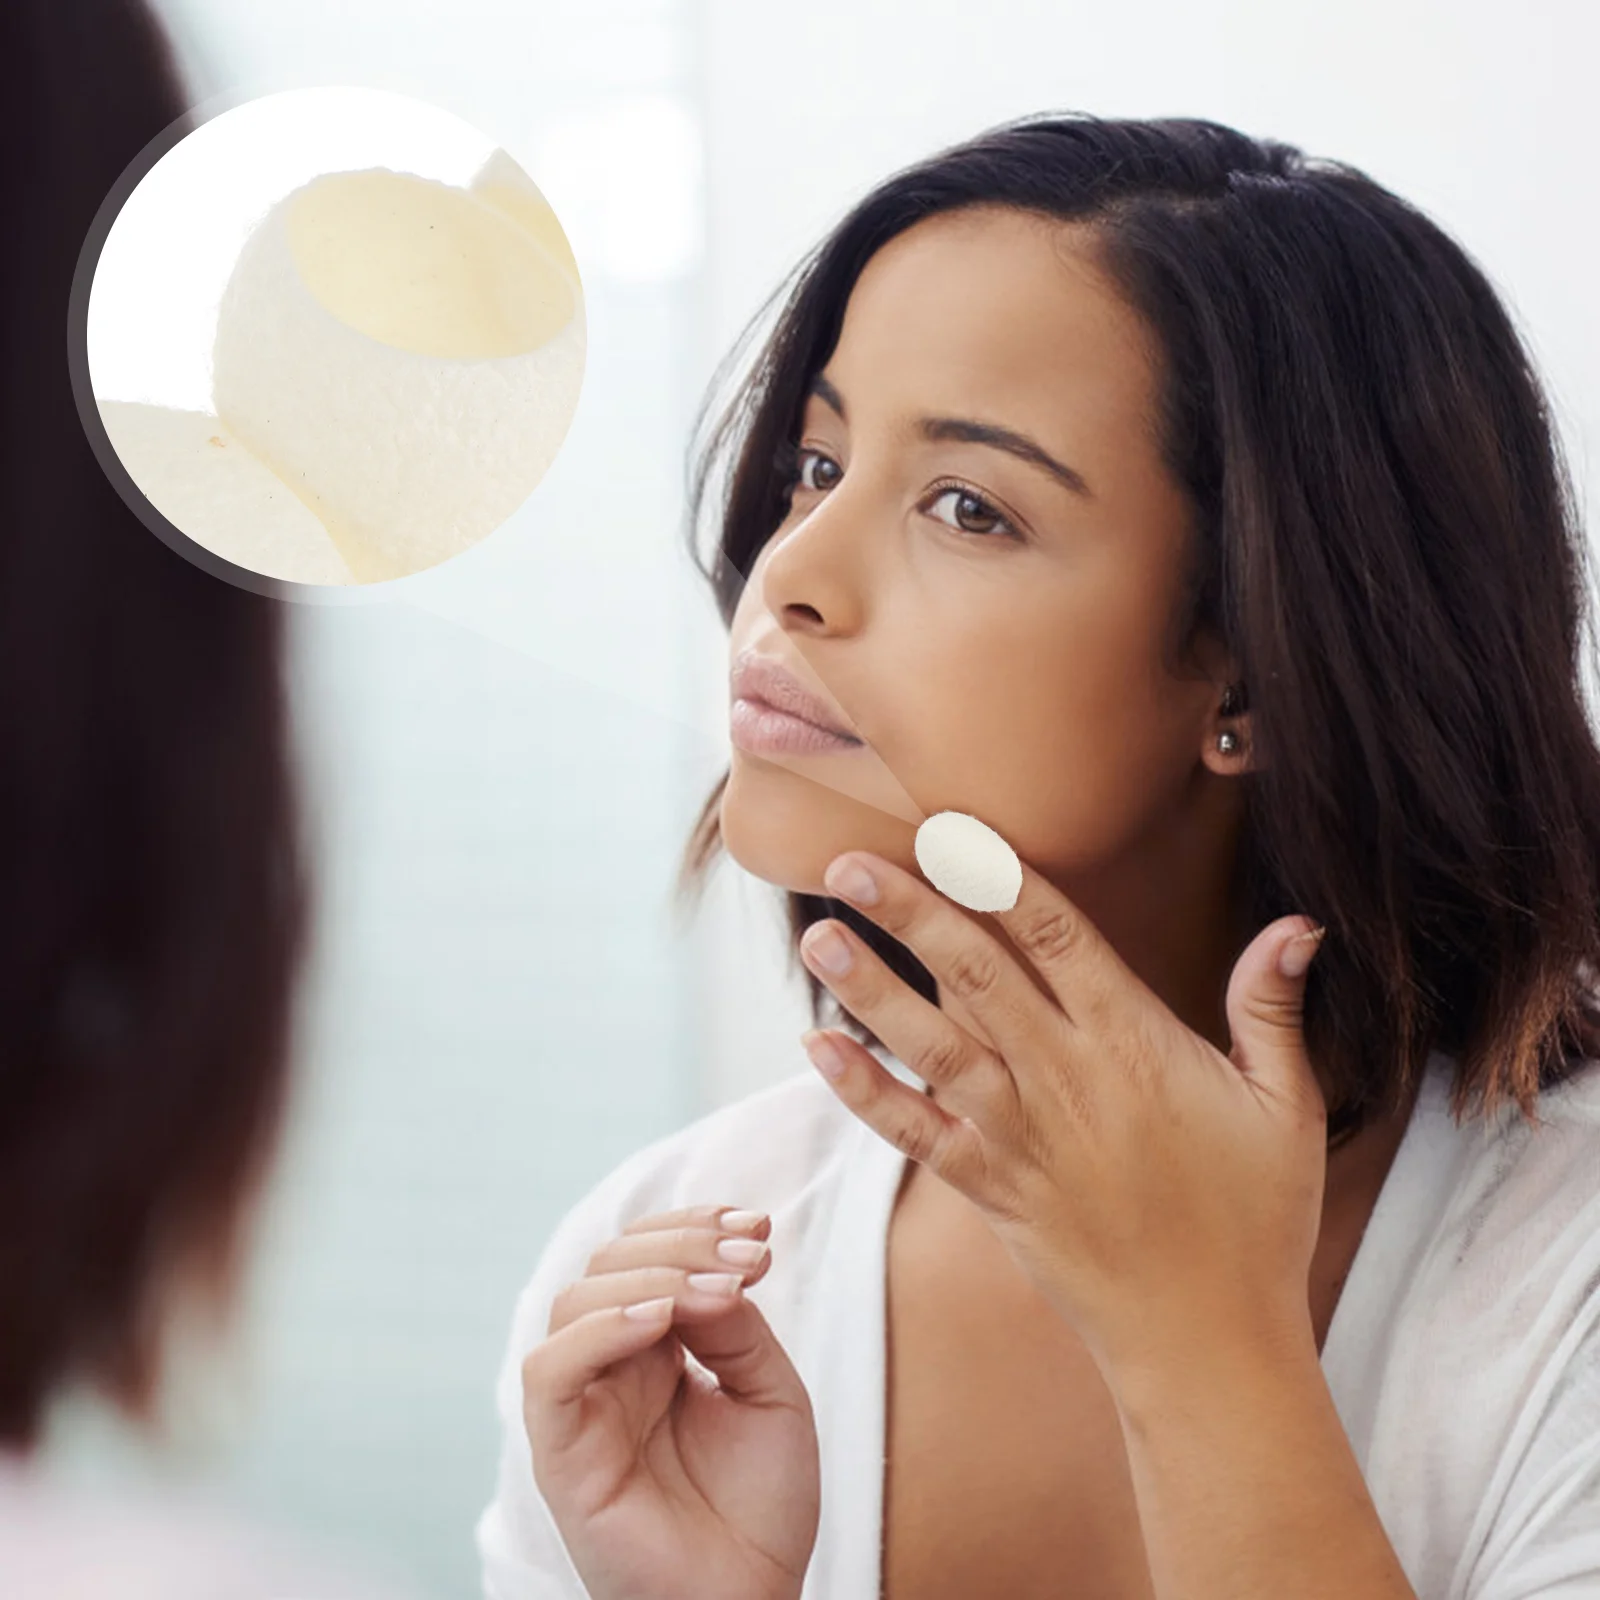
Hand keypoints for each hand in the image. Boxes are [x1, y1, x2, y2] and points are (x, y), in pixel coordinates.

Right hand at [521, 1205, 819, 1599]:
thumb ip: (736, 1325)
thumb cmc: (760, 1510)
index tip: (760, 1227)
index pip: (647, 1253)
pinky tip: (662, 1323)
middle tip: (753, 1258)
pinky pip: (549, 1372)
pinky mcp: (561, 1452)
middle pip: (611, 1263)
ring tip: (722, 1291)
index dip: (695, 1227)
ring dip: (652, 1278)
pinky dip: (600, 1331)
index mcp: (656, 1347)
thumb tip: (710, 1274)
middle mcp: (611, 1367)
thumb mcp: (769, 1391)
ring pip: (576, 1300)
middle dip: (685, 1245)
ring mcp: (582, 1406)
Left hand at [798, 851, 1329, 1382]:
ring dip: (871, 990)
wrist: (1209, 1344)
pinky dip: (865, 1094)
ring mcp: (1021, 1138)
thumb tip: (1297, 924)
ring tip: (818, 938)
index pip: (1058, 937)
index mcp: (1135, 1046)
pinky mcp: (992, 1191)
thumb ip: (1271, 1009)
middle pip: (977, 975)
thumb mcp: (1287, 1107)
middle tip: (848, 863)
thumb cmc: (1256, 1219)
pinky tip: (818, 1050)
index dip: (998, 876)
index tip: (948, 829)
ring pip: (934, 1046)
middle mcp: (1066, 1081)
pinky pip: (917, 1134)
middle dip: (910, 912)